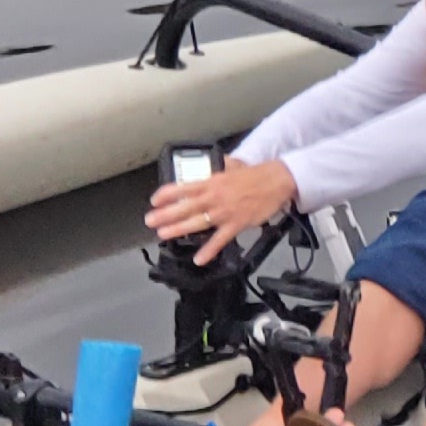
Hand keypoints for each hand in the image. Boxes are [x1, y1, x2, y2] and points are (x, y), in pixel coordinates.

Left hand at [147, 156, 297, 264]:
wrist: (276, 182)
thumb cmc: (254, 175)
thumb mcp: (231, 166)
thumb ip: (216, 168)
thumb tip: (205, 168)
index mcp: (212, 182)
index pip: (184, 187)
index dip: (167, 194)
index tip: (154, 200)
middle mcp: (215, 197)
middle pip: (185, 206)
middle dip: (165, 214)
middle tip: (150, 220)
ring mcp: (224, 212)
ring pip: (197, 222)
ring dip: (179, 229)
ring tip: (163, 234)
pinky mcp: (236, 224)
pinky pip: (220, 240)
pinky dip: (209, 250)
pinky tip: (199, 259)